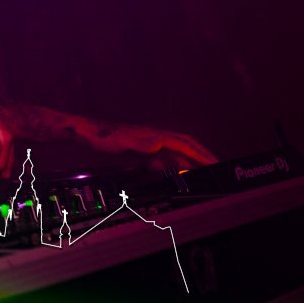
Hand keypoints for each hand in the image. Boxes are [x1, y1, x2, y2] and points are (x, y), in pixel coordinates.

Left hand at [90, 124, 217, 170]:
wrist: (86, 133)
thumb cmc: (101, 137)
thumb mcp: (121, 143)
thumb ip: (140, 145)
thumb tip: (159, 145)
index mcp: (153, 135)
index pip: (184, 144)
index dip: (200, 154)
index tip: (214, 163)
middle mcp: (154, 136)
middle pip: (185, 144)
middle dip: (202, 154)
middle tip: (218, 166)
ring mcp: (148, 141)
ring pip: (176, 149)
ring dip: (190, 159)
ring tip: (203, 170)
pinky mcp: (141, 147)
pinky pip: (164, 155)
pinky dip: (174, 162)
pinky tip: (174, 169)